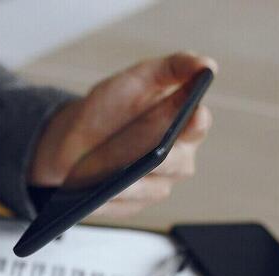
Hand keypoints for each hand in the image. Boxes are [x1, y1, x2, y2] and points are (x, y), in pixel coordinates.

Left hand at [29, 52, 216, 217]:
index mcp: (183, 126)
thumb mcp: (138, 79)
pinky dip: (108, 200)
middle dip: (160, 157)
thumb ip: (173, 67)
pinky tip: (95, 195)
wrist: (72, 139)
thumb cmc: (111, 108)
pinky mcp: (131, 206)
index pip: (198, 125)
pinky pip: (122, 206)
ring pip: (150, 189)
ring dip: (131, 183)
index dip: (196, 122)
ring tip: (113, 179)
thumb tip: (206, 64)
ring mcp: (154, 186)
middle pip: (176, 163)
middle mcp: (176, 160)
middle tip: (148, 154)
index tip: (193, 114)